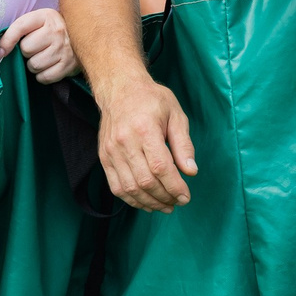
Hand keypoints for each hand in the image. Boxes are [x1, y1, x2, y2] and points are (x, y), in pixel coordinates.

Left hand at [0, 6, 77, 82]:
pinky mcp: (68, 66)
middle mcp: (56, 31)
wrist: (85, 37)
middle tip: (37, 48)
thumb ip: (20, 30)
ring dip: (34, 65)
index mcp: (46, 16)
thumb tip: (0, 51)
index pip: (19, 27)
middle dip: (27, 52)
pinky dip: (43, 76)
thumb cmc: (54, 30)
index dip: (6, 41)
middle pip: (26, 49)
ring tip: (44, 57)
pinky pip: (44, 77)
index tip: (0, 53)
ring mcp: (63, 49)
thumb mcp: (40, 21)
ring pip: (33, 65)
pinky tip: (50, 66)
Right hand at [97, 76, 196, 210]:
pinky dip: (132, 199)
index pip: (160, 167)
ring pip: (130, 188)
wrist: (119, 89)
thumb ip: (183, 144)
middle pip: (145, 181)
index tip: (185, 196)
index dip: (174, 186)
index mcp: (144, 129)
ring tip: (165, 206)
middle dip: (165, 197)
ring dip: (149, 202)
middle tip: (177, 202)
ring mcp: (111, 152)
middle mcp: (124, 142)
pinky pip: (116, 187)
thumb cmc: (151, 99)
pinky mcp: (104, 158)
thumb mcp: (176, 114)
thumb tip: (191, 171)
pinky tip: (146, 202)